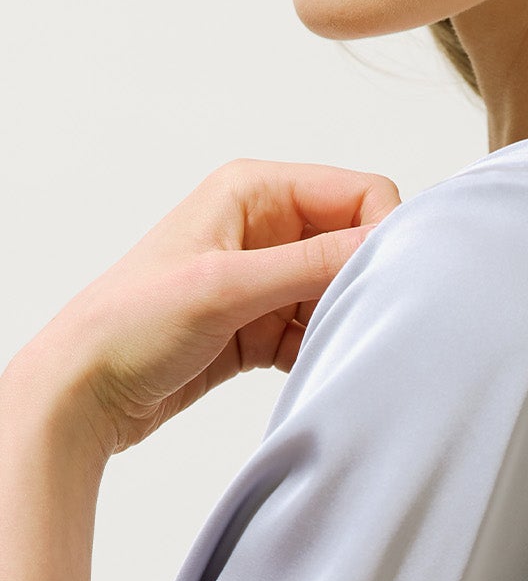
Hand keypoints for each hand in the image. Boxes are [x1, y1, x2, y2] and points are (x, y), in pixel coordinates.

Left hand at [11, 159, 400, 469]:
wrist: (88, 389)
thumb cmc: (132, 324)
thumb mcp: (227, 286)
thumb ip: (310, 264)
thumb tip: (384, 246)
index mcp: (255, 191)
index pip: (357, 193)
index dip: (382, 234)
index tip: (386, 283)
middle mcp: (266, 227)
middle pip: (354, 244)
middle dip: (364, 284)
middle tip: (360, 325)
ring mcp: (265, 279)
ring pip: (339, 293)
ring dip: (343, 322)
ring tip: (329, 351)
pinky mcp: (262, 325)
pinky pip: (316, 331)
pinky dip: (322, 351)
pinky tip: (313, 370)